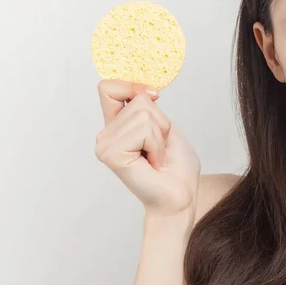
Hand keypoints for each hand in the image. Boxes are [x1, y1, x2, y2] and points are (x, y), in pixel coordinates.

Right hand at [94, 80, 200, 216]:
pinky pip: (144, 130)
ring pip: (143, 114)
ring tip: (156, 157)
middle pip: (137, 100)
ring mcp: (105, 145)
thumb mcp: (165, 127)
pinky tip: (152, 163)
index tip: (153, 98)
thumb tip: (142, 90)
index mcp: (116, 127)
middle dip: (159, 123)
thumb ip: (147, 107)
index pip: (108, 88)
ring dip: (159, 137)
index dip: (132, 86)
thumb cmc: (176, 167)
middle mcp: (106, 135)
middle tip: (158, 149)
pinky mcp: (111, 154)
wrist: (180, 197)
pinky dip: (156, 145)